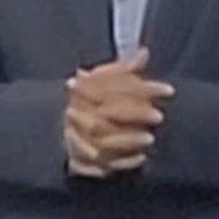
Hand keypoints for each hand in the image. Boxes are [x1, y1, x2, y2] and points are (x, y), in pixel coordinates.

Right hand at [64, 49, 174, 176]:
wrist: (50, 128)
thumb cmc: (85, 100)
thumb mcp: (102, 81)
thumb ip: (124, 70)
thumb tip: (144, 53)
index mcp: (82, 90)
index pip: (115, 85)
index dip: (144, 87)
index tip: (168, 90)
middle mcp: (75, 112)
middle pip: (107, 112)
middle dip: (136, 114)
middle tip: (160, 116)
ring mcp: (73, 137)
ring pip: (102, 140)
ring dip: (129, 140)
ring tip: (151, 139)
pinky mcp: (75, 160)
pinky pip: (99, 165)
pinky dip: (121, 163)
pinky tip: (141, 158)